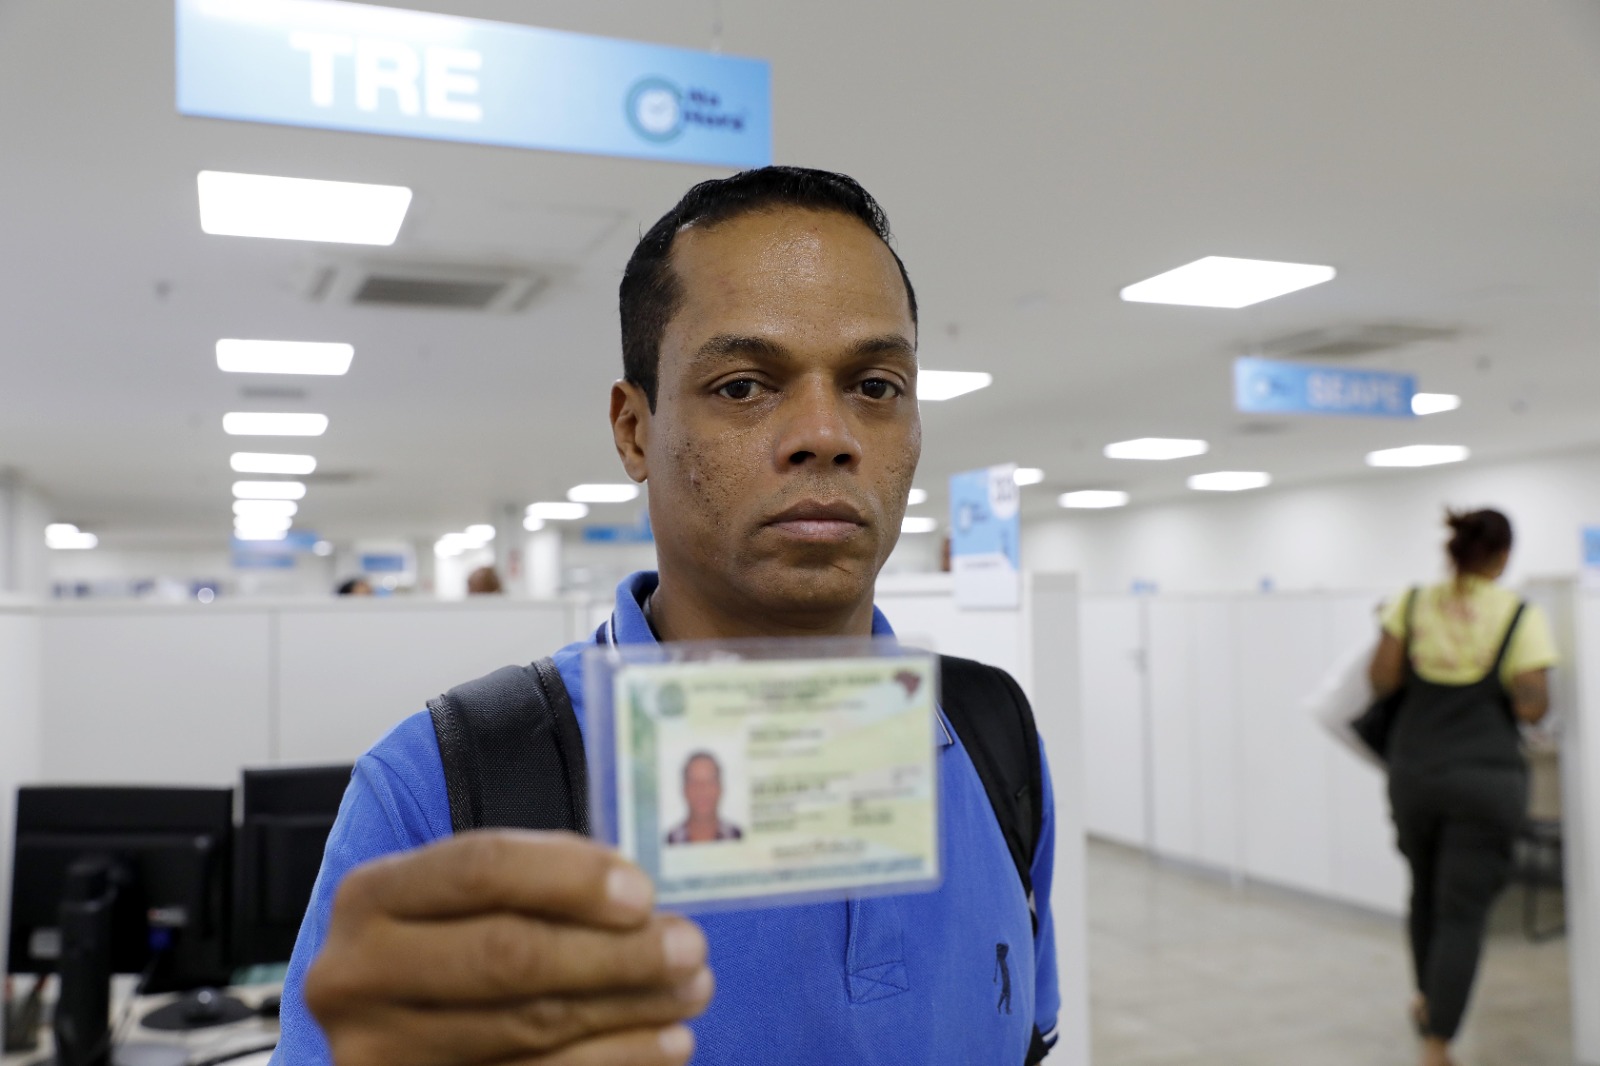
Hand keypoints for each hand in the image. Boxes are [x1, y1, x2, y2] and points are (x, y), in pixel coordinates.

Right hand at [304, 830, 712, 1065]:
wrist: (393, 1024)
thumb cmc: (452, 941)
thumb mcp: (467, 898)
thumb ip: (538, 881)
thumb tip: (638, 903)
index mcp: (370, 896)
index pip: (479, 868)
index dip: (570, 879)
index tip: (644, 894)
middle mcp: (356, 976)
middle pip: (507, 955)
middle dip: (615, 952)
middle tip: (689, 947)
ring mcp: (378, 1055)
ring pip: (528, 1028)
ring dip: (629, 1011)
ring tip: (691, 992)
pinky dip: (612, 1063)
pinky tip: (664, 1045)